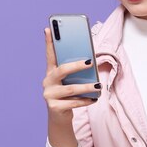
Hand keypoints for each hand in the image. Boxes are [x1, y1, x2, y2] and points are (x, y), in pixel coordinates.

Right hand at [43, 28, 99, 146]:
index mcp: (51, 72)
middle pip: (61, 70)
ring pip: (70, 89)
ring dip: (86, 87)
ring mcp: (49, 95)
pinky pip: (73, 103)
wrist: (60, 117)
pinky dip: (85, 100)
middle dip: (76, 65)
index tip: (48, 29)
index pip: (49, 55)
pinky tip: (94, 98)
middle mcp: (47, 82)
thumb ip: (74, 72)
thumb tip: (89, 61)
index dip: (48, 42)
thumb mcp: (69, 81)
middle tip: (89, 62)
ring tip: (98, 85)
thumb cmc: (67, 95)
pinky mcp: (54, 107)